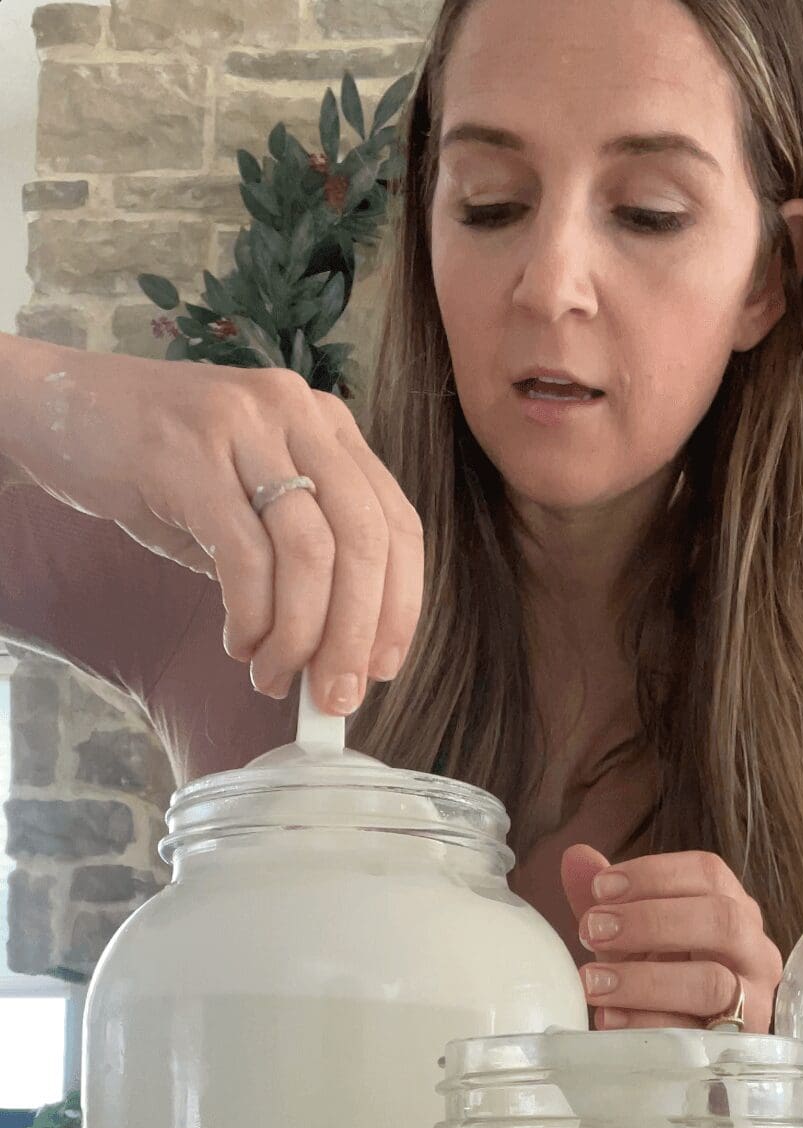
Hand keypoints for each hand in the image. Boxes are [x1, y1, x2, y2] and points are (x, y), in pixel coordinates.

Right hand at [0, 335, 422, 715]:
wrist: (57, 410)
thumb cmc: (158, 467)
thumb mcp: (249, 498)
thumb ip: (299, 556)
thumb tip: (340, 652)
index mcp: (326, 425)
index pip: (396, 523)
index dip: (400, 605)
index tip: (382, 668)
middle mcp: (296, 412)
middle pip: (363, 541)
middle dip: (355, 635)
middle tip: (334, 696)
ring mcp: (244, 425)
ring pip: (310, 553)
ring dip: (299, 636)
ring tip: (274, 677)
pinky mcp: (188, 453)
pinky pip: (244, 556)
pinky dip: (250, 616)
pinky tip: (237, 642)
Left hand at [561, 844, 782, 1030]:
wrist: (689, 1051)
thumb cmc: (662, 980)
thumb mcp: (633, 938)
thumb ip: (608, 900)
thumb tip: (576, 856)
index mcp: (733, 909)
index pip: (709, 873)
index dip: (653, 874)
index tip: (600, 887)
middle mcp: (754, 951)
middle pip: (721, 919)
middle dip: (651, 922)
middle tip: (592, 931)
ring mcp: (754, 1002)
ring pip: (712, 982)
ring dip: (644, 980)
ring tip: (592, 981)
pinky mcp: (738, 1048)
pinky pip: (694, 1035)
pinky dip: (646, 1024)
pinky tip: (607, 1018)